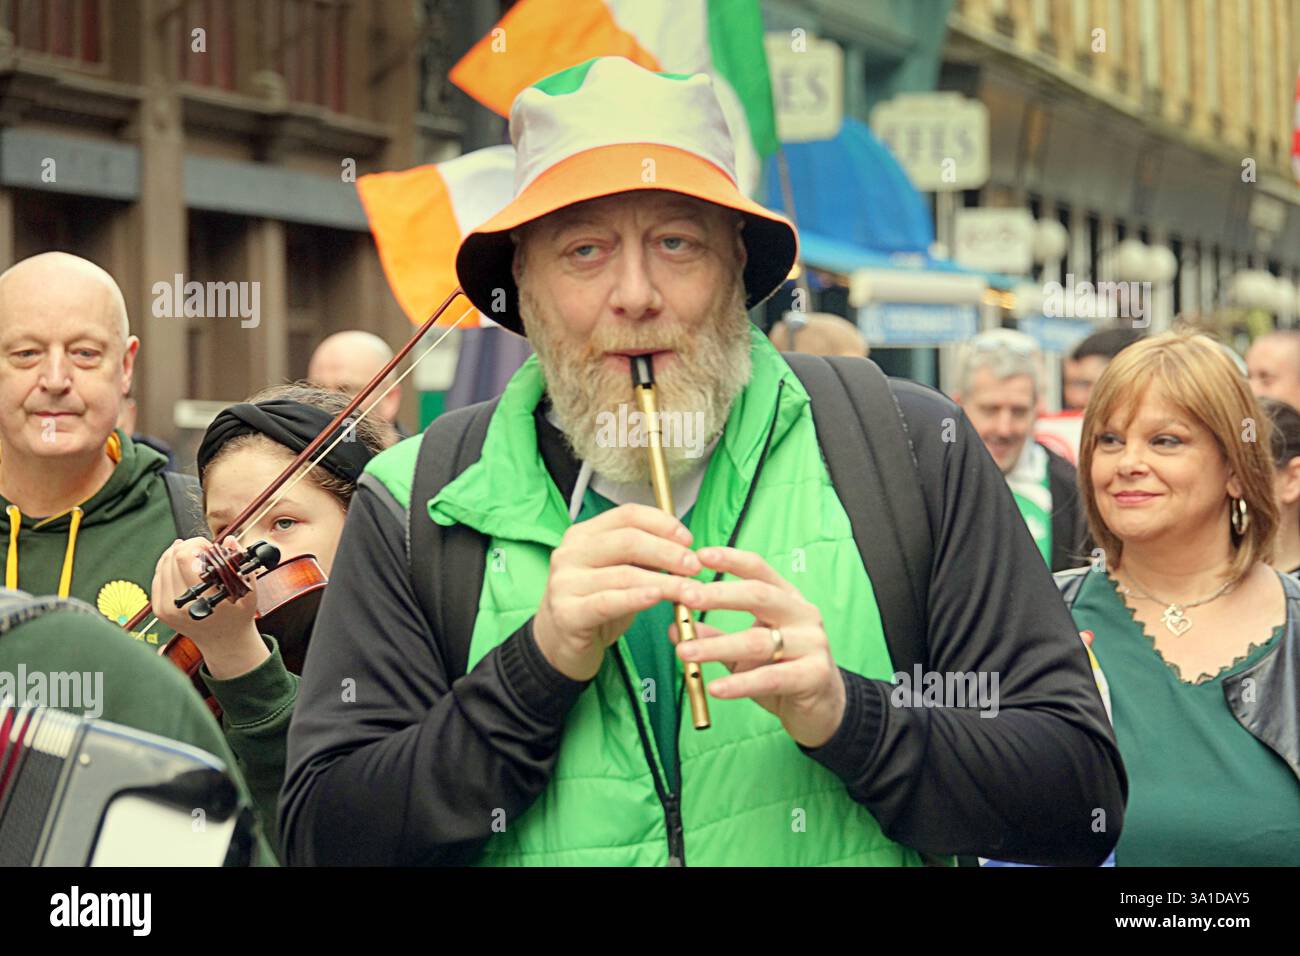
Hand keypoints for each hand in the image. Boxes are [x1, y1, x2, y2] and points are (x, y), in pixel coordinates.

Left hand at [151, 535, 268, 679]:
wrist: (223, 641)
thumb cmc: (237, 616)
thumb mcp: (247, 590)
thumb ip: (238, 563)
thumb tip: (230, 541)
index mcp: (200, 600)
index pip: (183, 559)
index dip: (195, 544)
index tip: (207, 546)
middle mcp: (179, 605)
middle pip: (171, 558)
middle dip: (187, 547)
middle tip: (202, 549)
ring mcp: (166, 608)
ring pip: (162, 564)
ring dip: (177, 554)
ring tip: (193, 555)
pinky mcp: (159, 609)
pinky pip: (157, 576)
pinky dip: (168, 565)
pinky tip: (181, 564)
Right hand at [533, 503, 703, 681]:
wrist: (558, 644)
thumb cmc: (595, 604)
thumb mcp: (618, 573)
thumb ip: (642, 558)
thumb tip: (684, 548)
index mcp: (583, 535)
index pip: (627, 515)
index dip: (662, 523)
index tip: (689, 540)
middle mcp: (570, 553)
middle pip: (628, 540)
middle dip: (668, 552)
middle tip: (695, 567)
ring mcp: (565, 583)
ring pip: (624, 574)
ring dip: (665, 582)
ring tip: (691, 592)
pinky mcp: (567, 613)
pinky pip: (608, 602)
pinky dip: (636, 598)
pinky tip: (658, 598)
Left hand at [670, 546, 844, 748]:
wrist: (823, 707)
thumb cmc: (781, 669)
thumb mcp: (744, 650)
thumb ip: (714, 636)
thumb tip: (676, 626)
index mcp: (786, 598)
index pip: (759, 569)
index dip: (730, 559)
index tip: (700, 555)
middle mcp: (802, 614)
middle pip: (758, 595)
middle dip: (718, 595)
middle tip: (686, 597)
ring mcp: (812, 643)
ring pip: (758, 641)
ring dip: (716, 646)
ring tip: (684, 651)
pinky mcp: (814, 675)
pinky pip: (770, 678)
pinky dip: (740, 684)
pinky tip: (716, 689)